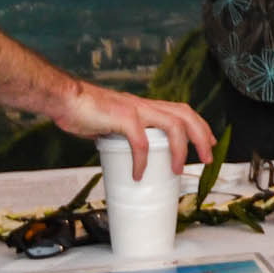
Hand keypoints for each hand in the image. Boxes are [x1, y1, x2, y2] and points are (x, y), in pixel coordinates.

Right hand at [55, 86, 217, 182]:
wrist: (63, 98)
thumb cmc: (84, 110)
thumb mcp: (112, 123)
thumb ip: (123, 134)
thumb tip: (128, 153)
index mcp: (145, 106)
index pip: (182, 111)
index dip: (200, 127)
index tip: (210, 143)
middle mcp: (145, 105)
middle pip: (186, 116)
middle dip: (202, 137)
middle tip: (209, 158)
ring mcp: (135, 110)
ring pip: (173, 124)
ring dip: (181, 149)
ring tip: (179, 169)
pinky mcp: (121, 118)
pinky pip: (140, 142)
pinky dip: (142, 160)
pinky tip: (138, 174)